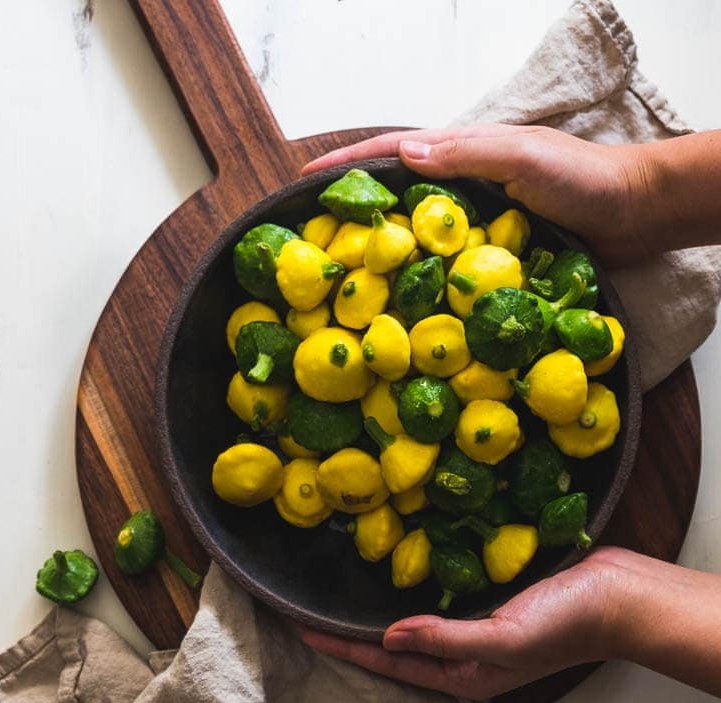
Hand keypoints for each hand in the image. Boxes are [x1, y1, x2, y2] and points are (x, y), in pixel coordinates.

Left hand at [301, 547, 635, 701]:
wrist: (618, 594)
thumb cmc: (566, 624)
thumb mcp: (502, 637)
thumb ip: (444, 638)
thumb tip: (387, 638)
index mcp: (464, 672)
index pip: (390, 663)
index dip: (345, 648)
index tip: (303, 631)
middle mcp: (465, 653)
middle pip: (396, 648)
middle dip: (354, 636)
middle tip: (311, 616)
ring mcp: (479, 626)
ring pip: (415, 623)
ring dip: (380, 611)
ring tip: (341, 598)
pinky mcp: (492, 599)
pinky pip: (442, 597)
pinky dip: (415, 589)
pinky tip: (399, 574)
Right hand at [302, 124, 654, 266]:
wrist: (634, 216)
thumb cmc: (582, 178)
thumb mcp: (521, 155)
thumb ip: (465, 154)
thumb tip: (402, 155)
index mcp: (461, 158)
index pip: (390, 156)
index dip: (346, 167)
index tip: (300, 184)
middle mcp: (460, 195)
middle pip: (394, 204)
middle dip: (352, 219)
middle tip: (310, 248)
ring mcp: (474, 233)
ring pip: (416, 246)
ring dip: (381, 263)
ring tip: (341, 289)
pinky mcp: (490, 267)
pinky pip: (446, 279)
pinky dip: (420, 293)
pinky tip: (400, 315)